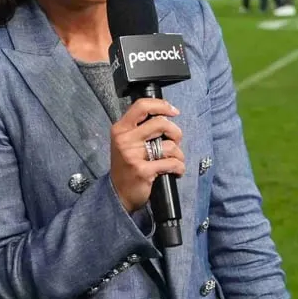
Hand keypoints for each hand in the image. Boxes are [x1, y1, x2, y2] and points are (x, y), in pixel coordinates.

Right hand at [109, 97, 184, 212]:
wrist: (118, 193)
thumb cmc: (127, 165)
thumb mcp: (126, 142)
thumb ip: (140, 128)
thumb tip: (165, 116)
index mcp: (120, 129)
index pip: (142, 106)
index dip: (162, 105)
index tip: (173, 112)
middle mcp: (125, 139)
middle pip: (160, 123)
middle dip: (176, 132)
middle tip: (176, 141)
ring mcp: (133, 155)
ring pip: (169, 145)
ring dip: (179, 154)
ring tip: (175, 160)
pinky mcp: (143, 171)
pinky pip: (172, 163)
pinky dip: (179, 168)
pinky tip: (176, 172)